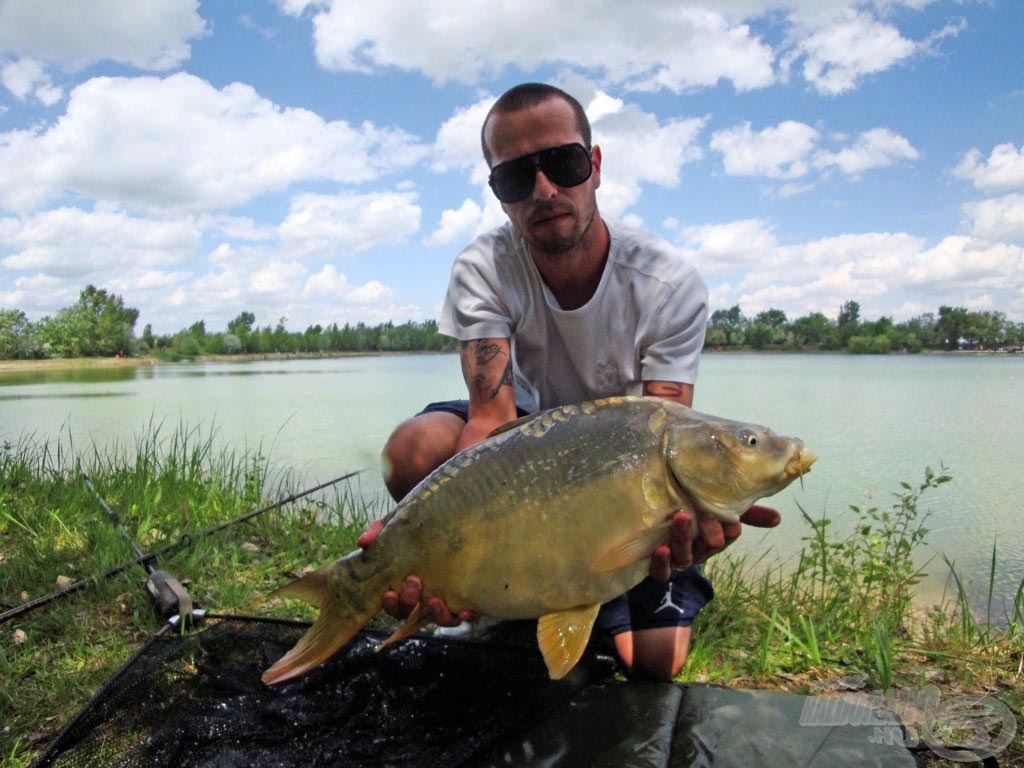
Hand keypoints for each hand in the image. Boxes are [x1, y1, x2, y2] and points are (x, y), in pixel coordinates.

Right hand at [357, 520, 477, 625]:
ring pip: (439, 619)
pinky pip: (465, 615)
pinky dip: (465, 617)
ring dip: (436, 615)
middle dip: (410, 601)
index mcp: (405, 585)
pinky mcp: (467, 596)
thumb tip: (363, 541)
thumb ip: (379, 530)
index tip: (389, 592)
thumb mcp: (398, 523)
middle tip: (413, 581)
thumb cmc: (420, 523)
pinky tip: (465, 611)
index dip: (390, 604)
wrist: (451, 511)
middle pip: (413, 612)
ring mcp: (446, 598)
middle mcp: (425, 595)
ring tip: (435, 600)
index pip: (395, 604)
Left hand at [649, 505, 780, 580]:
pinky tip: (661, 549)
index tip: (732, 521)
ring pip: (683, 556)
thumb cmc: (688, 514)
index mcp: (712, 539)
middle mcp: (696, 551)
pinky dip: (662, 563)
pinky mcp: (656, 566)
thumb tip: (777, 518)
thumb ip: (744, 512)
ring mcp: (676, 559)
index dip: (729, 531)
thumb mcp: (715, 508)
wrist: (648, 523)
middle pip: (706, 546)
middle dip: (708, 533)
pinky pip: (660, 571)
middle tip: (706, 515)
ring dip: (683, 538)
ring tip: (681, 517)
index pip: (726, 537)